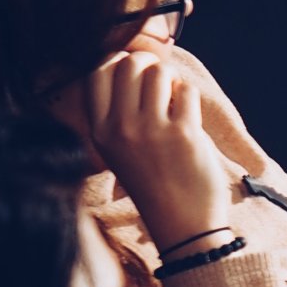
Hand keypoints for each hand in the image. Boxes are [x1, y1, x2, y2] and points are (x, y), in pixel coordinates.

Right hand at [80, 47, 233, 252]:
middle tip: (160, 81)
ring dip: (171, 80)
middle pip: (128, 64)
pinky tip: (188, 117)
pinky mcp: (183, 134)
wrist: (182, 225)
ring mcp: (151, 131)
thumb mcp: (118, 151)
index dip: (116, 61)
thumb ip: (117, 113)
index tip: (132, 71)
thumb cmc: (154, 184)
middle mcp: (120, 129)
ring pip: (159, 72)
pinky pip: (187, 90)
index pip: (96, 73)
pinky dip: (190, 97)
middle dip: (148, 64)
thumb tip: (132, 62)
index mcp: (99, 133)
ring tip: (174, 101)